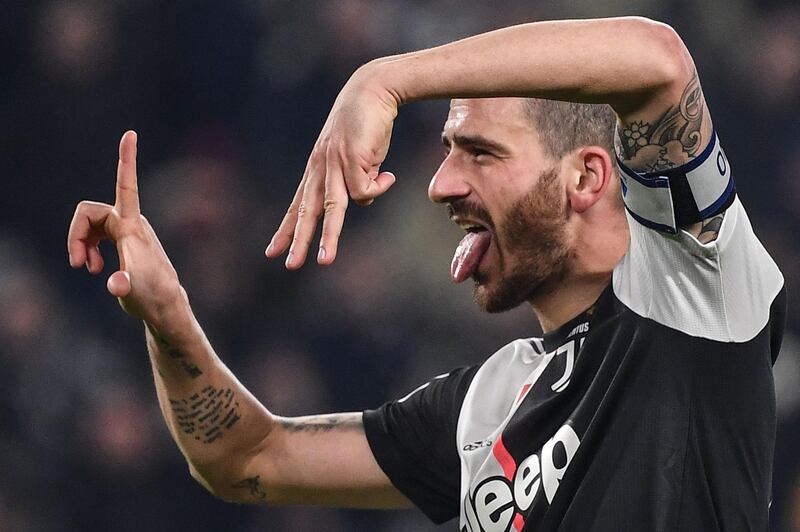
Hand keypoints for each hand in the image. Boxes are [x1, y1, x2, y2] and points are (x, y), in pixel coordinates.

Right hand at [67, 131, 183, 324]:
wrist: (164, 305)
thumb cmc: (152, 295)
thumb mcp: (133, 292)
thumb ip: (123, 285)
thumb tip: (116, 284)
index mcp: (132, 226)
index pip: (126, 186)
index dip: (126, 160)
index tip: (131, 133)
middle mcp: (130, 222)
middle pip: (88, 213)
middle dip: (75, 235)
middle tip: (79, 266)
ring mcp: (126, 230)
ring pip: (88, 223)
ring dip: (80, 244)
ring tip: (89, 268)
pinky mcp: (122, 240)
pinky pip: (94, 232)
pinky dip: (88, 249)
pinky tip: (95, 268)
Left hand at [266, 64, 398, 268]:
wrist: (373, 91)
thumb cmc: (366, 125)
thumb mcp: (359, 160)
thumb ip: (359, 182)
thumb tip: (363, 200)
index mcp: (317, 169)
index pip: (297, 205)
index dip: (286, 228)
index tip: (273, 250)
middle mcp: (320, 168)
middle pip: (305, 211)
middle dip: (297, 240)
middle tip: (289, 265)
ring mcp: (333, 164)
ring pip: (329, 208)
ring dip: (327, 237)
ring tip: (325, 261)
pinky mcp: (351, 160)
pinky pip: (366, 190)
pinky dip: (380, 186)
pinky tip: (389, 174)